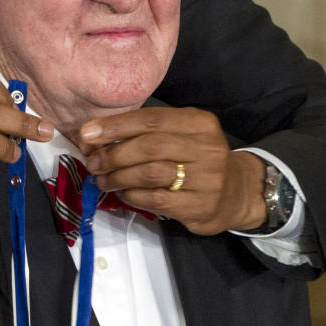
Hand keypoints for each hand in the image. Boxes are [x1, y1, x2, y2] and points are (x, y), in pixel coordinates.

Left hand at [79, 107, 266, 234]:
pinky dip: (133, 196)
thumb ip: (148, 132)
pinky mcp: (201, 206)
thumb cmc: (198, 159)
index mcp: (199, 123)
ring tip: (103, 180)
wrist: (237, 192)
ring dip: (119, 177)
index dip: (116, 126)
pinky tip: (123, 194)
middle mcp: (207, 148)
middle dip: (114, 154)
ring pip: (151, 174)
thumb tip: (98, 136)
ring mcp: (208, 179)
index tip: (88, 133)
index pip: (151, 119)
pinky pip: (157, 199)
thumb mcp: (183, 135)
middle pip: (150, 147)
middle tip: (94, 163)